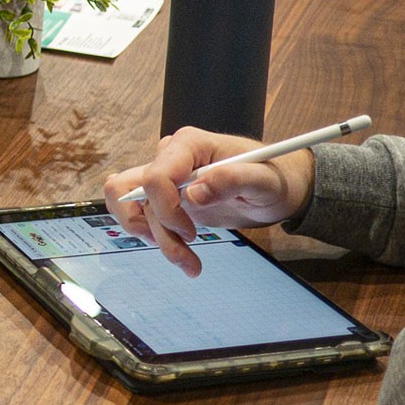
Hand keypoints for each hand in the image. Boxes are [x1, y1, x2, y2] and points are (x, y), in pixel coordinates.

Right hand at [103, 126, 315, 277]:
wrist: (274, 188)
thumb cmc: (273, 178)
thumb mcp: (264, 180)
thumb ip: (232, 180)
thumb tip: (194, 193)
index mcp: (189, 145)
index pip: (156, 176)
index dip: (167, 209)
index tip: (192, 231)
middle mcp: (169, 157)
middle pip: (132, 192)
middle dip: (154, 228)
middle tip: (186, 248)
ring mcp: (163, 176)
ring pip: (130, 208)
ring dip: (155, 239)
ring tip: (188, 260)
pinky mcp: (164, 196)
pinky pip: (140, 215)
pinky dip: (154, 237)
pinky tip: (181, 250)